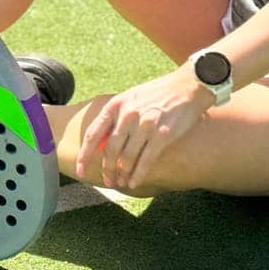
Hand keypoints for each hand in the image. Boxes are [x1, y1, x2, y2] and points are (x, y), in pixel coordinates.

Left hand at [77, 68, 212, 190]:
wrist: (188, 86)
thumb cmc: (158, 94)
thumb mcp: (131, 99)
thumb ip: (115, 118)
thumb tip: (100, 143)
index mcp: (116, 105)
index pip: (93, 134)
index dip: (85, 155)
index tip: (80, 170)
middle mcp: (127, 115)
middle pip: (110, 150)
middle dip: (107, 169)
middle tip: (108, 181)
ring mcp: (145, 125)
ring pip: (127, 158)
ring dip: (122, 174)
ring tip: (121, 183)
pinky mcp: (162, 134)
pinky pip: (146, 160)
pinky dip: (138, 175)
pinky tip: (134, 183)